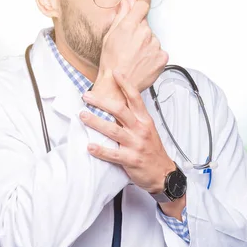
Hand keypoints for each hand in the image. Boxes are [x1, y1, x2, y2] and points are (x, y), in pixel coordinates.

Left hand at [80, 71, 173, 193]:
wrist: (163, 173)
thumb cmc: (153, 151)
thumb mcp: (148, 130)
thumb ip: (134, 119)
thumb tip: (116, 106)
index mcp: (145, 121)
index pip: (135, 98)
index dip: (125, 84)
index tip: (115, 73)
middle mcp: (140, 130)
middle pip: (120, 111)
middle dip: (102, 102)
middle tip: (87, 96)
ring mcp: (135, 145)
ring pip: (113, 131)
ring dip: (96, 122)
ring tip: (83, 116)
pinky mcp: (131, 160)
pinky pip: (113, 154)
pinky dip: (100, 150)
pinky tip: (90, 146)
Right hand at [96, 0, 167, 94]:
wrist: (117, 86)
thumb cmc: (111, 62)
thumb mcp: (110, 35)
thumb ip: (122, 13)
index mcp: (130, 25)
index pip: (142, 6)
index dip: (138, 10)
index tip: (135, 15)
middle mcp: (145, 33)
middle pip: (146, 26)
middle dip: (139, 33)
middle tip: (129, 47)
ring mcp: (155, 45)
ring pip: (153, 40)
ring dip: (146, 46)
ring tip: (134, 58)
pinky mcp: (162, 57)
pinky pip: (159, 52)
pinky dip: (152, 57)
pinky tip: (142, 63)